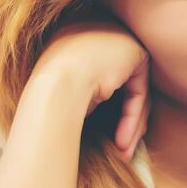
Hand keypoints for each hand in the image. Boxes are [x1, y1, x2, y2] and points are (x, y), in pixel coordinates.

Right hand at [31, 21, 149, 160]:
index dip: (107, 114)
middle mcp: (95, 34)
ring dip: (129, 126)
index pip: (100, 79)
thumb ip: (90, 96)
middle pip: (120, 86)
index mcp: (74, 40)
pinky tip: (121, 143)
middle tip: (119, 151)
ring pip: (132, 92)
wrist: (52, 89)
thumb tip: (116, 121)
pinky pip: (139, 91)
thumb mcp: (66, 95)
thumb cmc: (48, 99)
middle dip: (124, 123)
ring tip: (121, 153)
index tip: (106, 141)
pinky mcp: (135, 49)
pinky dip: (132, 118)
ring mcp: (116, 37)